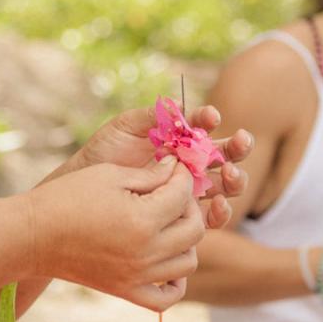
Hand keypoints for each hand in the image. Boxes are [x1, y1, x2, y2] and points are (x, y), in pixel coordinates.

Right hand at [26, 157, 204, 310]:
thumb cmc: (67, 197)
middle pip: (194, 230)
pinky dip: (175, 281)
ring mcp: (137, 276)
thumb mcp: (110, 175)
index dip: (181, 175)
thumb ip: (150, 174)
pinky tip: (166, 260)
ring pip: (188, 262)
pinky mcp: (126, 291)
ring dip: (186, 240)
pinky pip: (167, 297)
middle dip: (189, 205)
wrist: (33, 235)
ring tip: (167, 222)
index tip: (173, 167)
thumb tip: (176, 169)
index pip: (182, 195)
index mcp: (143, 220)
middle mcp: (146, 253)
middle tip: (172, 193)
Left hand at [75, 105, 252, 228]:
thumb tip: (180, 104)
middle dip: (237, 147)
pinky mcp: (184, 215)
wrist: (85, 185)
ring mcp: (191, 189)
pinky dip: (220, 212)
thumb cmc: (105, 151)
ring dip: (235, 178)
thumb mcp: (125, 128)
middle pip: (226, 154)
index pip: (205, 125)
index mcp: (180, 137)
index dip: (210, 119)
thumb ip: (151, 116)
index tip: (209, 116)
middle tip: (237, 143)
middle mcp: (192, 162)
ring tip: (228, 173)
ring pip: (226, 185)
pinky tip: (217, 204)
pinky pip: (211, 217)